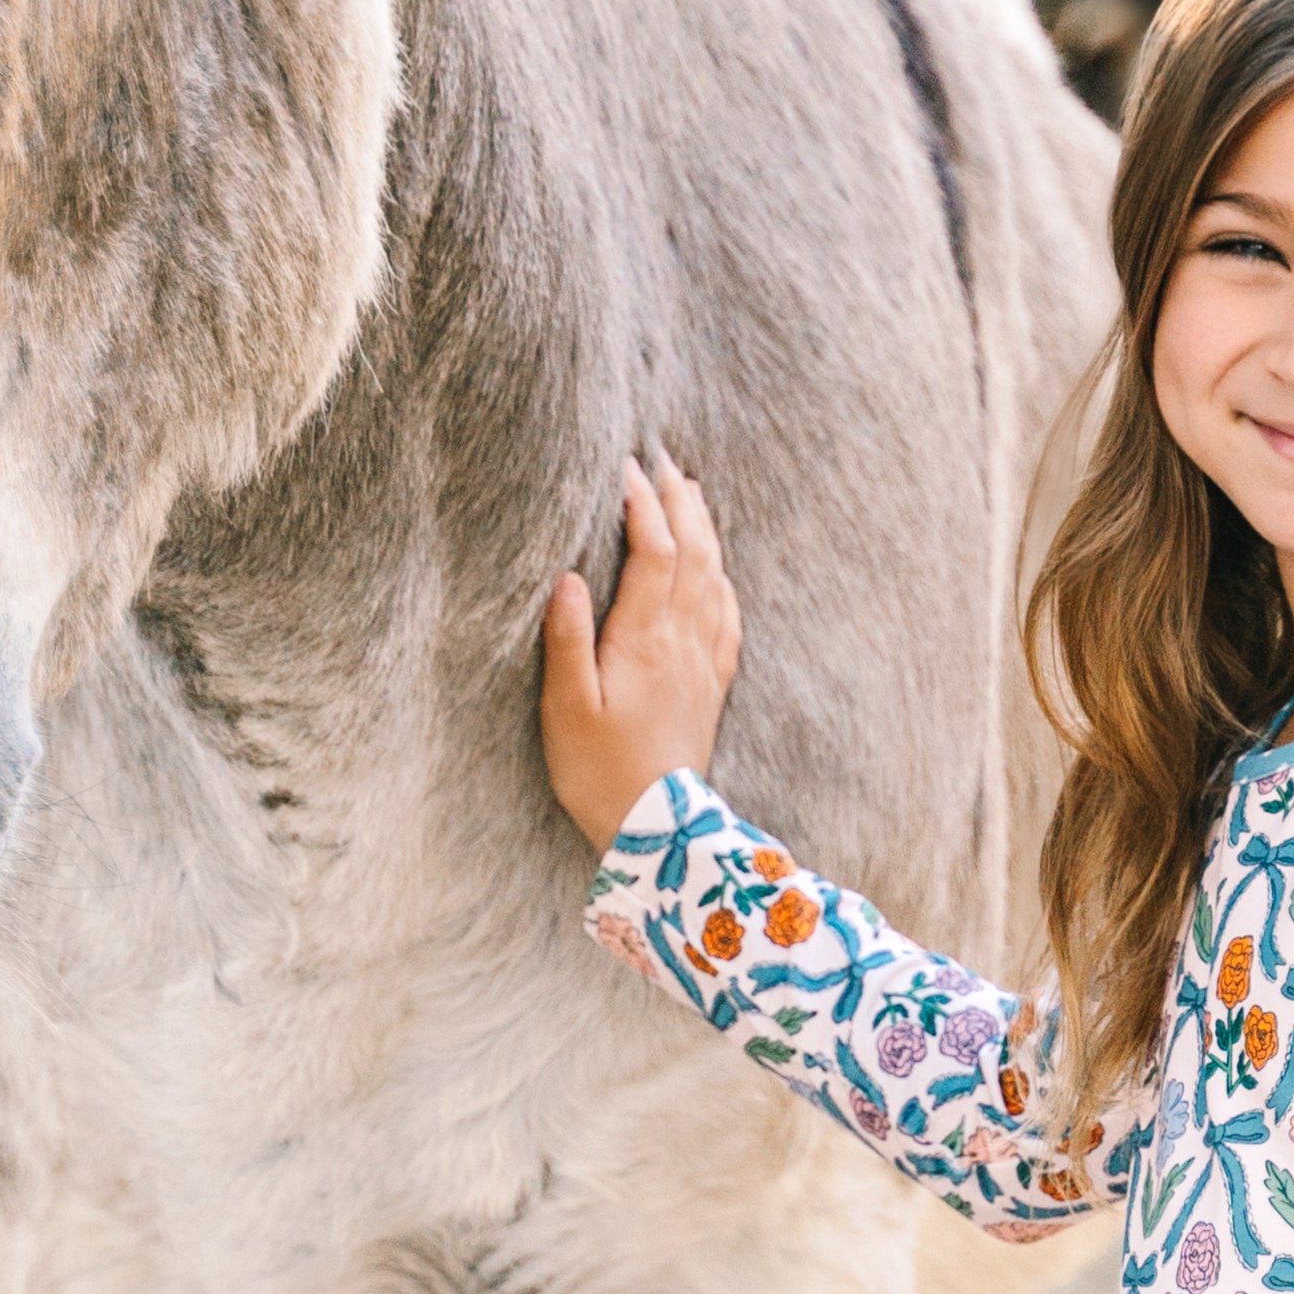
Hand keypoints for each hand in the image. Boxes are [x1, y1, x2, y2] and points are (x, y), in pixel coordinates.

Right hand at [541, 447, 741, 851]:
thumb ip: (567, 639)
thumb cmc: (599, 772)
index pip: (653, 553)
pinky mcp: (711, 689)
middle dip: (682, 503)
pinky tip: (718, 573)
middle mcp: (682, 643)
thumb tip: (568, 577)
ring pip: (715, 580)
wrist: (658, 830)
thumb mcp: (566, 707)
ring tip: (693, 495)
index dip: (644, 506)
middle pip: (694, 555)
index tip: (627, 469)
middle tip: (667, 463)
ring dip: (706, 532)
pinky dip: (723, 582)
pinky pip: (728, 621)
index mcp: (644, 640)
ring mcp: (703, 665)